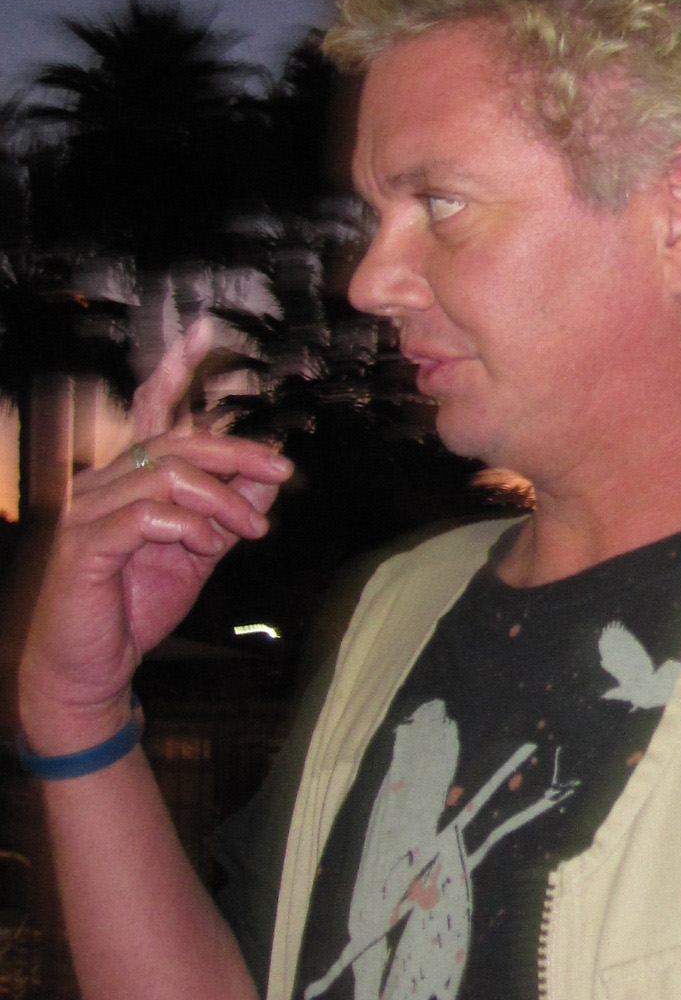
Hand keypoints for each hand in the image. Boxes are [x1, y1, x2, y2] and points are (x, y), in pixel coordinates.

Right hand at [17, 320, 293, 753]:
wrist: (90, 667)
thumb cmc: (134, 607)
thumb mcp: (198, 552)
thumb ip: (228, 512)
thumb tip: (270, 472)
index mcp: (125, 481)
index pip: (151, 416)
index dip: (175, 370)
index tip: (207, 331)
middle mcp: (100, 486)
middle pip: (172, 443)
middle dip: (235, 453)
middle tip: (280, 474)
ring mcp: (85, 513)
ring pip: (164, 475)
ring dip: (222, 500)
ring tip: (250, 530)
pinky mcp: (83, 547)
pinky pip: (144, 515)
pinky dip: (187, 525)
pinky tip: (206, 544)